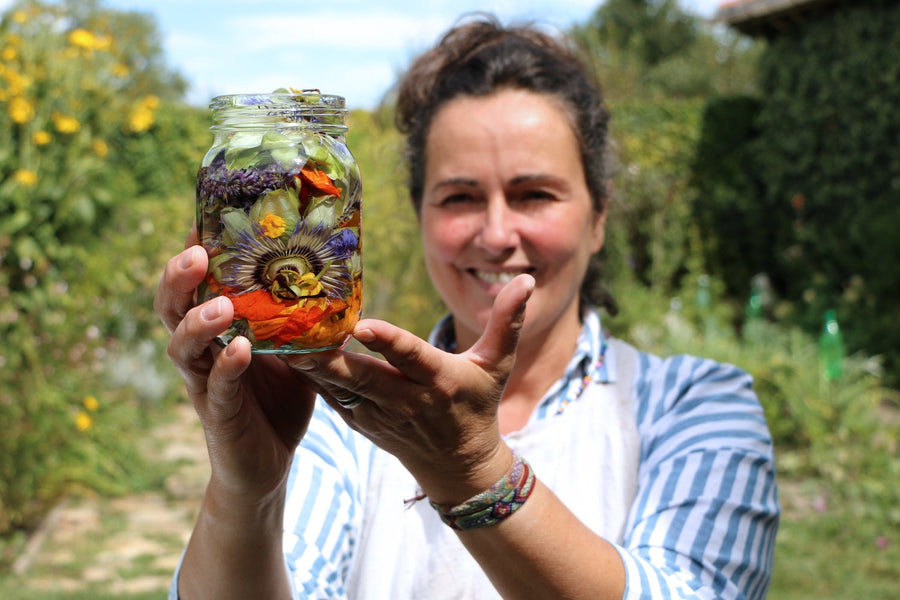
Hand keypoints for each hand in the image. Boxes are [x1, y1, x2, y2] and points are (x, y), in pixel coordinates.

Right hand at [154, 229, 316, 505]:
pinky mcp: (218, 415)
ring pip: (182, 347)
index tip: (200, 224)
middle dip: (177, 279)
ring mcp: (204, 384)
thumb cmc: (279, 401)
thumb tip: (333, 278)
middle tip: (195, 253)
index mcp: (217, 332)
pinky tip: (240, 350)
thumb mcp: (295, 352)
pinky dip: (226, 367)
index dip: (191, 257)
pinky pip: (215, 387)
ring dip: (198, 322)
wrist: (268, 465)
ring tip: (221, 305)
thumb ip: (301, 320)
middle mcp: (202, 353)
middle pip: (172, 308)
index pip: (194, 287)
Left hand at [287, 274, 534, 503]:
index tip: (361, 325)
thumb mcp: (498, 366)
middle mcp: (406, 399)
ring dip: (310, 368)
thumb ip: (509, 322)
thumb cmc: (478, 406)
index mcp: (439, 380)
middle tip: (297, 334)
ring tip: (280, 341)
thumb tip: (527, 280)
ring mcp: (380, 415)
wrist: (458, 466)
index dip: (388, 342)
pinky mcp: (361, 423)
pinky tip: (284, 357)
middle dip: (329, 358)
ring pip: (340, 389)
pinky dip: (309, 380)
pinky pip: (331, 399)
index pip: (412, 358)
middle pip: (363, 377)